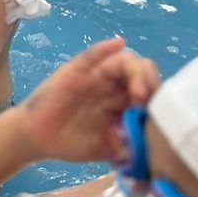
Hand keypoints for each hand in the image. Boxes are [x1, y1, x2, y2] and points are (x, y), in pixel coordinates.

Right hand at [18, 39, 157, 162]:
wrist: (37, 140)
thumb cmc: (73, 142)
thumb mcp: (107, 149)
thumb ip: (128, 148)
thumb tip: (151, 153)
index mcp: (126, 102)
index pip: (151, 90)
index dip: (160, 100)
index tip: (160, 118)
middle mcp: (115, 85)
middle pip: (142, 72)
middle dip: (151, 84)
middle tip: (147, 103)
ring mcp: (96, 76)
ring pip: (123, 61)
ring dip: (136, 72)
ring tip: (138, 92)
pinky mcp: (76, 71)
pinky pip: (92, 55)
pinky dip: (104, 48)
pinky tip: (116, 44)